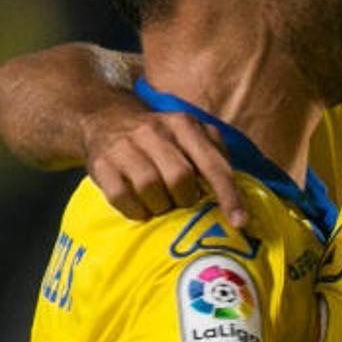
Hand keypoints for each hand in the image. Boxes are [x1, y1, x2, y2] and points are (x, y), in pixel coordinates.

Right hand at [84, 110, 246, 227]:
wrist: (106, 118)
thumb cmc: (160, 137)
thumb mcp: (191, 134)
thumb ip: (215, 156)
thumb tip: (237, 197)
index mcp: (185, 125)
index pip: (213, 164)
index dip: (229, 196)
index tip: (239, 223)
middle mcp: (155, 131)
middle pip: (180, 178)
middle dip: (186, 199)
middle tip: (181, 200)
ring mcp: (126, 146)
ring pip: (150, 187)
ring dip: (160, 206)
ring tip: (161, 203)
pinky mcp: (102, 163)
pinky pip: (121, 196)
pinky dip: (135, 210)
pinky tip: (140, 207)